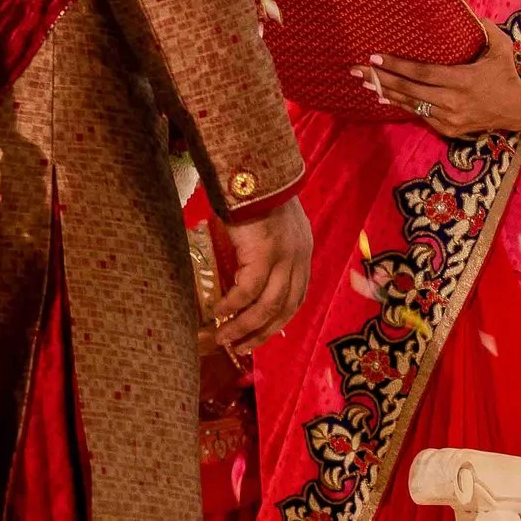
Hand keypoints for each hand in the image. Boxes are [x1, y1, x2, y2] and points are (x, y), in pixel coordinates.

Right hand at [216, 196, 310, 355]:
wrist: (253, 172)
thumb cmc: (254, 191)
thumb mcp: (268, 222)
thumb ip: (264, 244)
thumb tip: (238, 265)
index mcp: (302, 252)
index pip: (295, 296)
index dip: (278, 319)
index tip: (259, 333)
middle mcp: (298, 260)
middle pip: (285, 309)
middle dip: (262, 332)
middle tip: (242, 348)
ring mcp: (284, 259)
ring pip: (267, 306)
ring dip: (245, 326)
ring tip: (224, 338)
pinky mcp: (264, 256)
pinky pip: (248, 290)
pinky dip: (233, 304)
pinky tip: (218, 312)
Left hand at [358, 20, 520, 137]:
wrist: (519, 110)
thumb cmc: (506, 73)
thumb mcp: (500, 47)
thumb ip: (484, 28)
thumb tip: (464, 9)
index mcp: (464, 80)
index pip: (423, 73)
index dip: (397, 65)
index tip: (374, 55)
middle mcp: (454, 102)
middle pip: (409, 90)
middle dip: (380, 78)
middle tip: (356, 68)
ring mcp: (451, 118)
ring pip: (411, 104)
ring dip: (385, 92)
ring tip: (363, 80)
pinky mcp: (449, 129)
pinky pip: (420, 115)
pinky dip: (401, 105)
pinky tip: (383, 96)